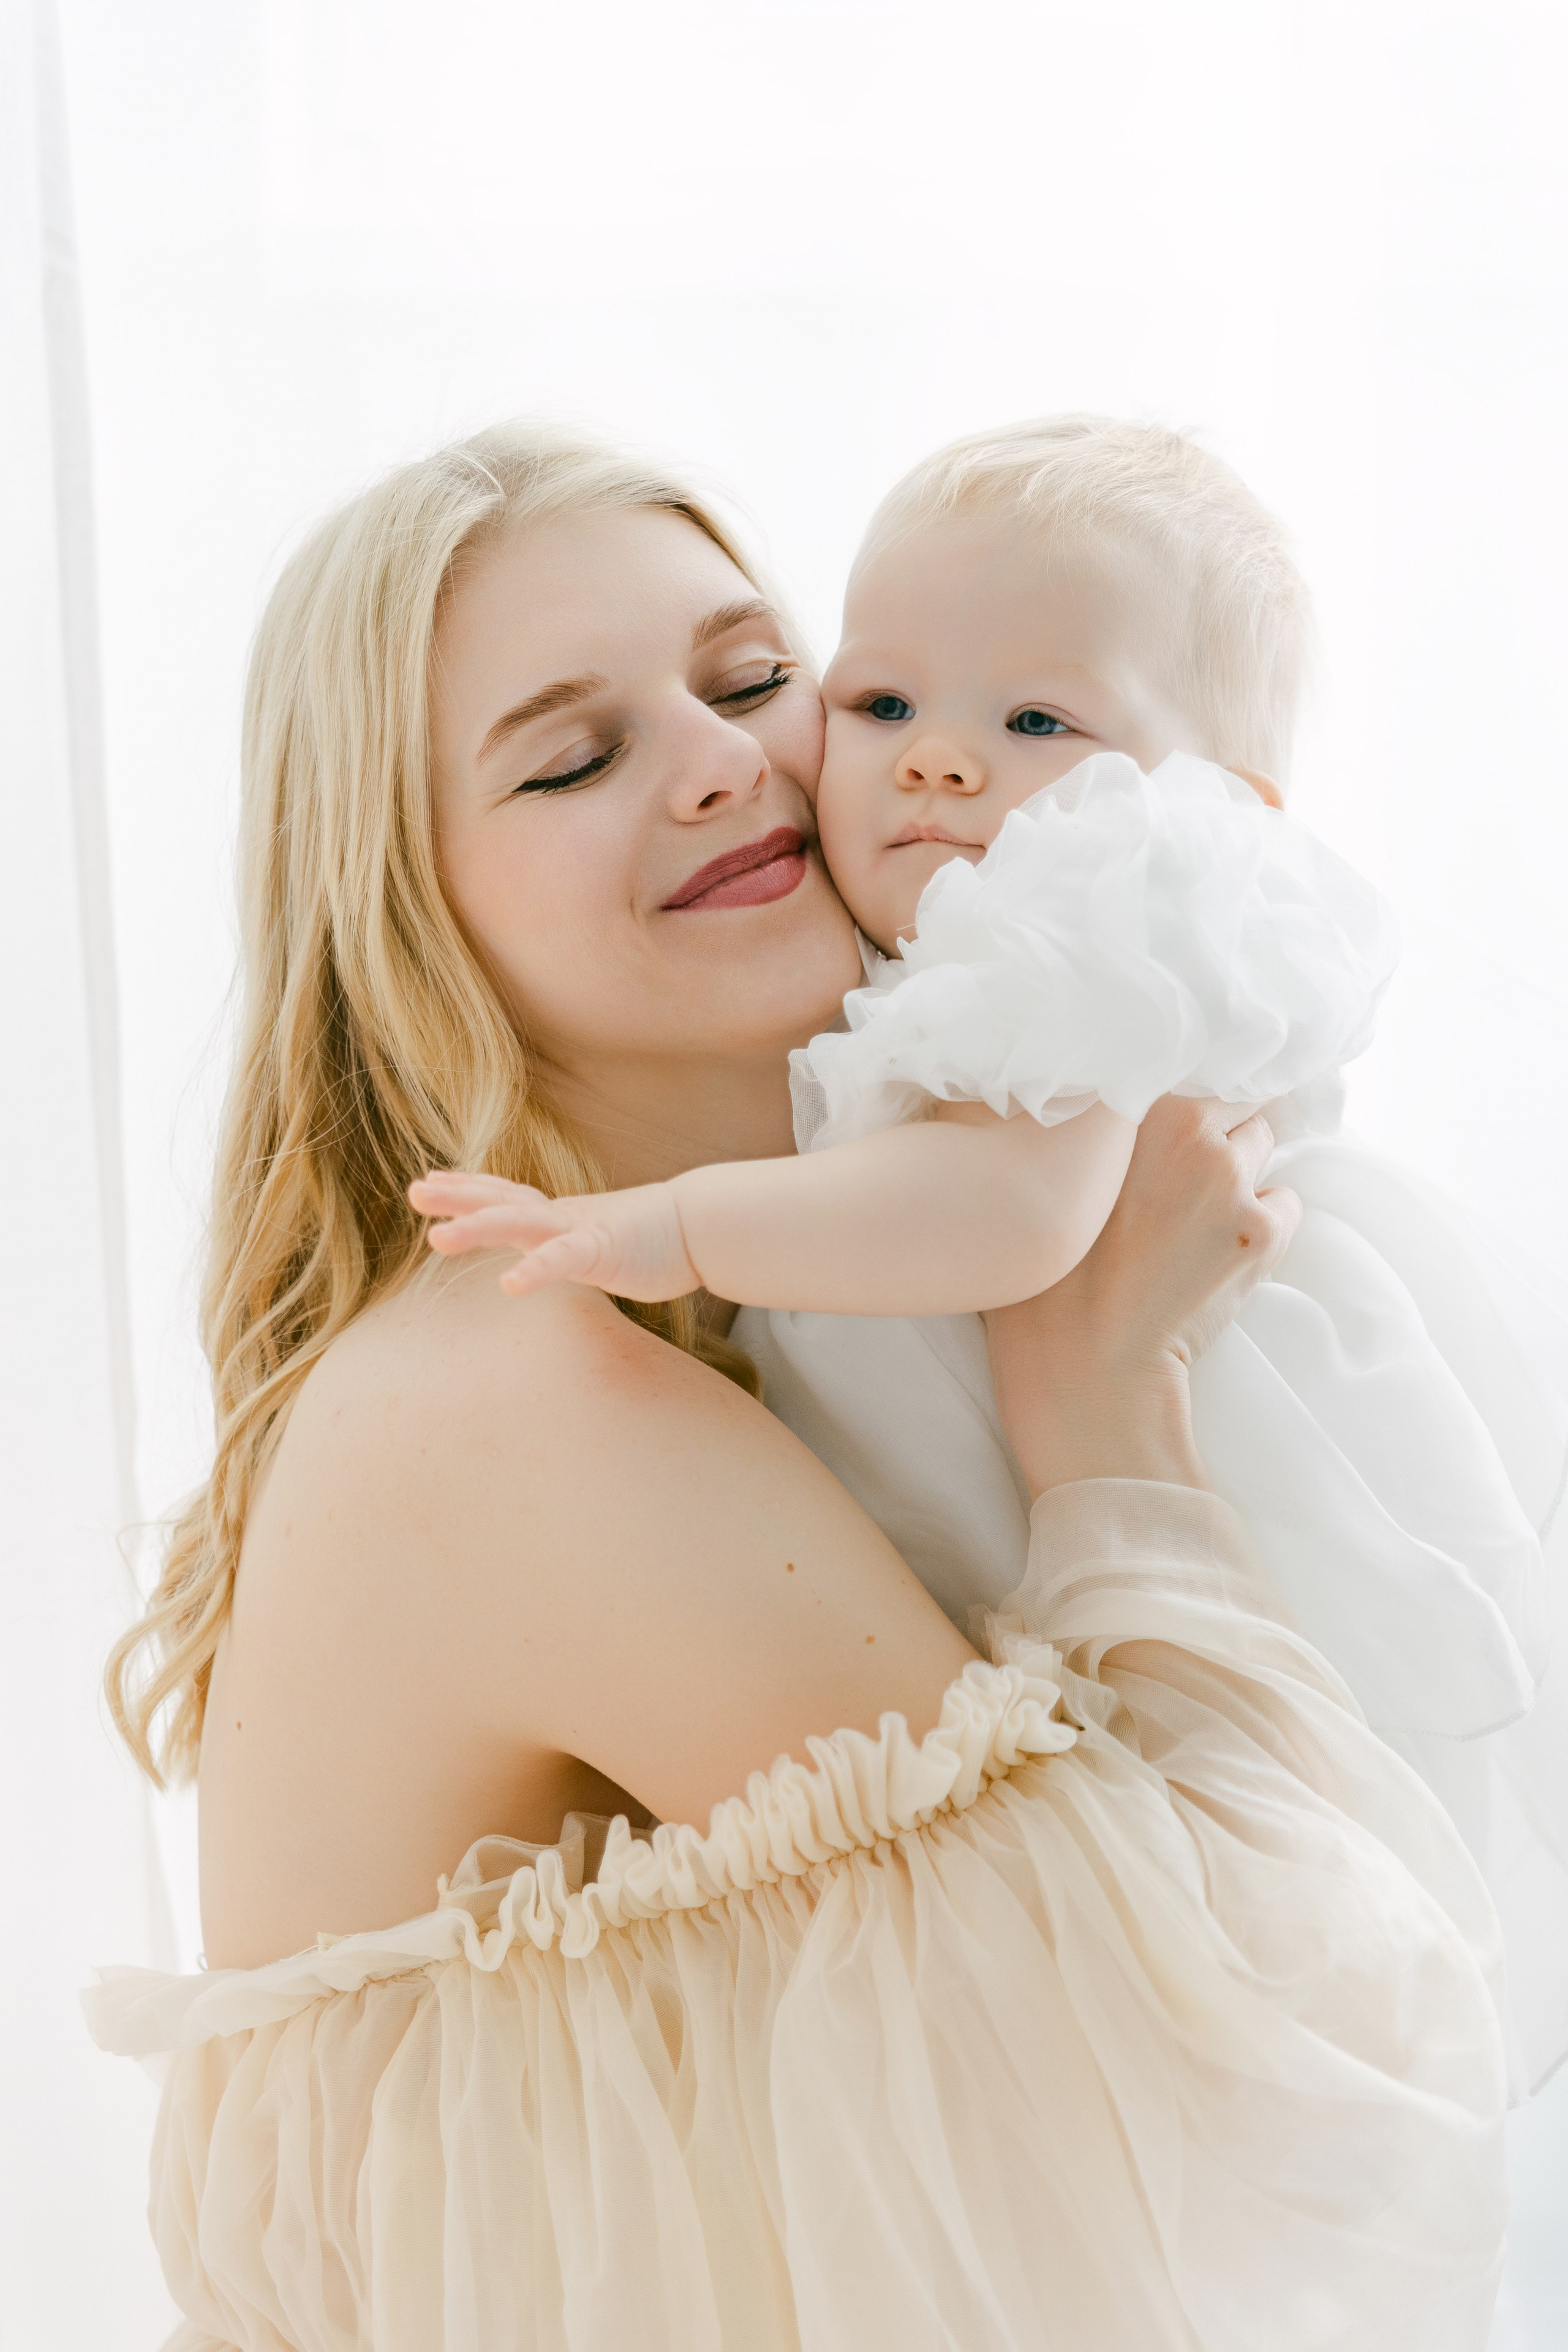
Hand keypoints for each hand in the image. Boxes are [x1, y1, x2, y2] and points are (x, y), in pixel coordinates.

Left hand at [409, 1171, 700, 1302]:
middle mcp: (561, 1216)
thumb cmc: (650, 1238)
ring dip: (478, 1227)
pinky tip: (511, 1284)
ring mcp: (579, 1230)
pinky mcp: (603, 1251)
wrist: (701, 1228)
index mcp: (558, 1215)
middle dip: (457, 1197)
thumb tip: (545, 1255)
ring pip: (520, 1223)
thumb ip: (563, 1244)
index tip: (428, 1182)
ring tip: (438, 1237)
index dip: (466, 1188)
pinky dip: (536, 1269)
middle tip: (415, 1191)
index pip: (504, 1195)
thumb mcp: (594, 1241)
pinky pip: (563, 1261)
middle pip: (500, 1200)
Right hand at [985, 1097, 1300, 1494]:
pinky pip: (1284, 1201)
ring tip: (1195, 1214)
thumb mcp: (1052, 1172)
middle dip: (1216, 1126)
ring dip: (1239, 1170)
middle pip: (1232, 1097)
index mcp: (1137, 1102)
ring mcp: (1234, 1180)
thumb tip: (1092, 1088)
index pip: (1196, 1055)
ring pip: (1260, 1145)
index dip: (1191, 1080)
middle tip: (1185, 1168)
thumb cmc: (1047, 1269)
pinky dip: (1260, 1219)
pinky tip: (1216, 1249)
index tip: (1185, 1098)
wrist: (1084, 1359)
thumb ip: (1085, 1120)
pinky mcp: (1263, 1230)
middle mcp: (1193, 1130)